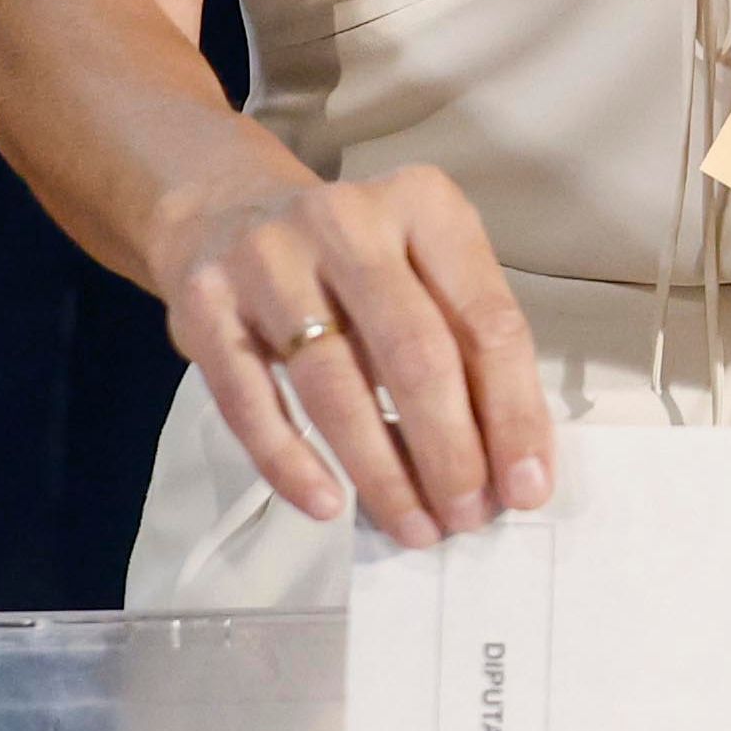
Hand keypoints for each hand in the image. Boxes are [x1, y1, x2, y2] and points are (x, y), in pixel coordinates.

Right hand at [153, 161, 557, 544]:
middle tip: (467, 517)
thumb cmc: (353, 260)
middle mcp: (346, 220)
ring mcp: (267, 258)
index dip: (513, 412)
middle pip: (414, 353)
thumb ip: (468, 348)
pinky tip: (327, 504)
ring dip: (381, 470)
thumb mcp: (423, 271)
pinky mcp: (204, 303)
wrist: (224, 210)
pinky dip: (290, 461)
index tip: (526, 487)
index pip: (486, 319)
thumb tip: (510, 466)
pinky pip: (250, 400)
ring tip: (413, 526)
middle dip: (450, 450)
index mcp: (424, 205)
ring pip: (334, 384)